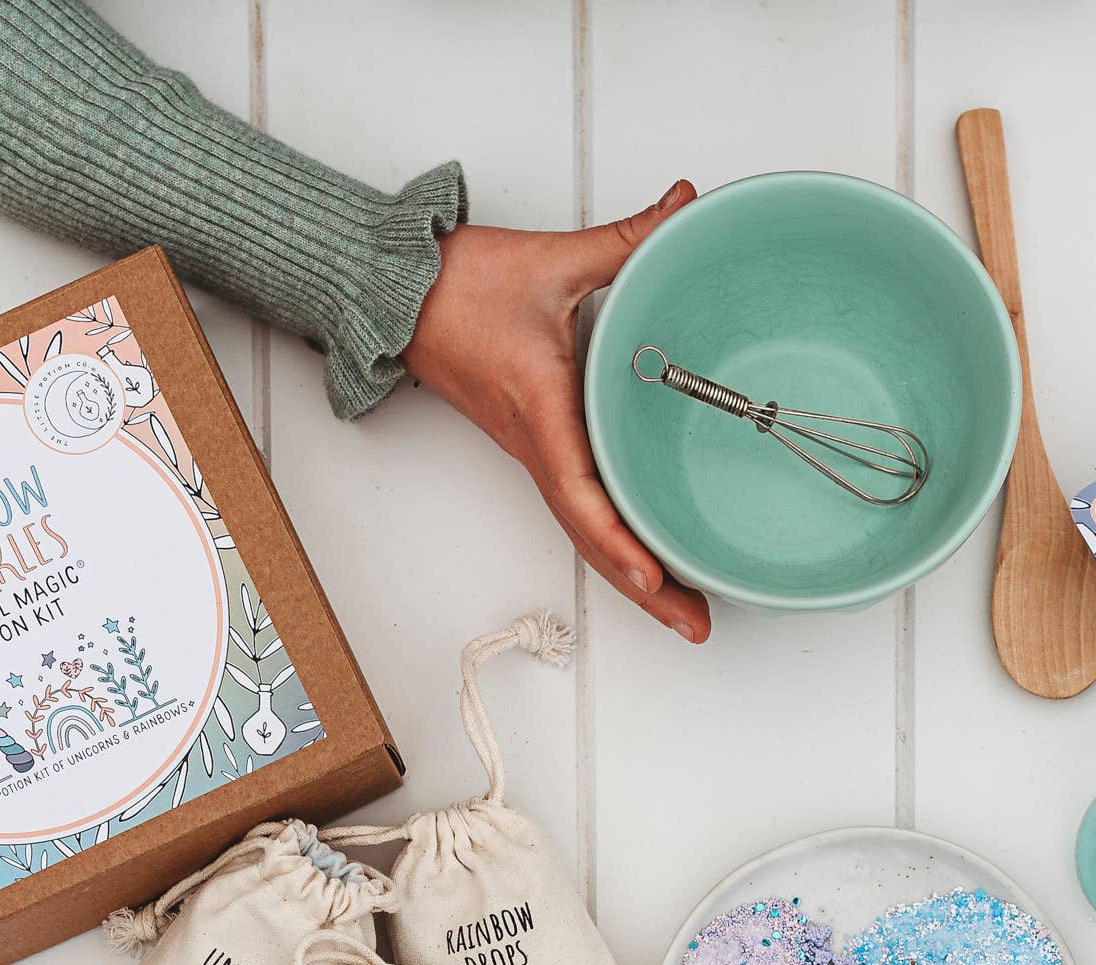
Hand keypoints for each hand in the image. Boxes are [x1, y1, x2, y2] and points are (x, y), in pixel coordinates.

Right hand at [402, 181, 710, 643]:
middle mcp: (534, 446)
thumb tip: (688, 206)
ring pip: (586, 533)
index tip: (657, 577)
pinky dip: (615, 544)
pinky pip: (579, 510)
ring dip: (634, 578)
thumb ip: (629, 237)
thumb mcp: (553, 259)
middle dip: (645, 590)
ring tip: (687, 615)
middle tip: (698, 627)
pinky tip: (651, 562)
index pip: (581, 493)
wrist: (397, 294)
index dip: (620, 541)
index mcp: (539, 409)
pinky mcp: (535, 448)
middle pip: (592, 538)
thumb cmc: (459, 286)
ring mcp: (533, 454)